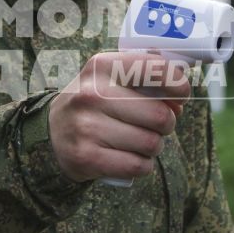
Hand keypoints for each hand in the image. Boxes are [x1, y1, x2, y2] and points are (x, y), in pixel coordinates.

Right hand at [47, 51, 188, 181]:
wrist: (52, 132)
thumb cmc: (94, 104)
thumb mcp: (109, 77)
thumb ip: (144, 75)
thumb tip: (180, 94)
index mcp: (101, 66)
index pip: (156, 70)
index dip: (178, 84)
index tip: (181, 94)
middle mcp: (92, 94)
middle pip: (160, 115)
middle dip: (167, 123)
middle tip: (157, 124)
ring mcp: (87, 127)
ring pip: (151, 143)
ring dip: (154, 146)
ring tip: (140, 141)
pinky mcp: (87, 157)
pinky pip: (138, 166)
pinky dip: (142, 165)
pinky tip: (130, 158)